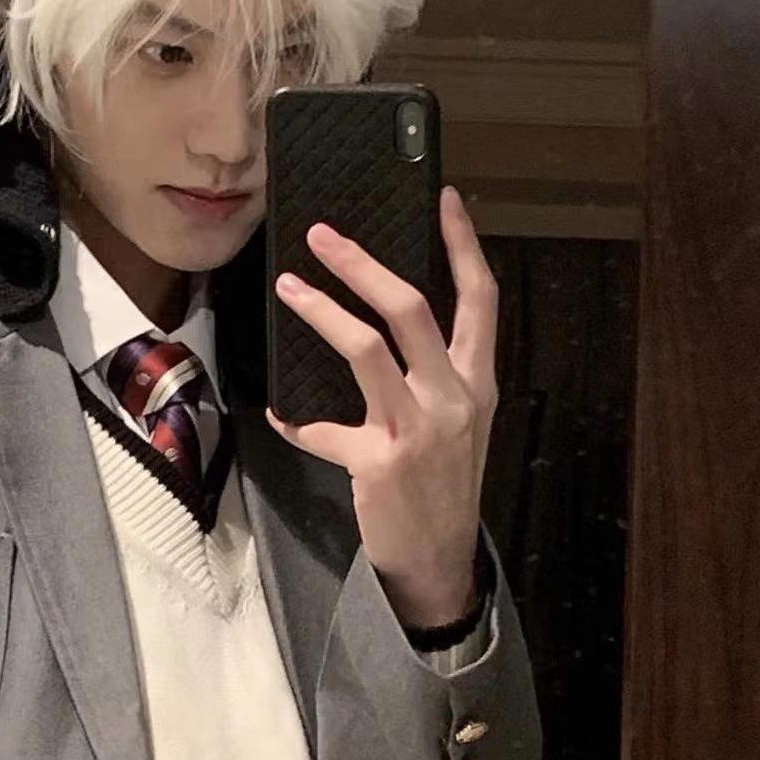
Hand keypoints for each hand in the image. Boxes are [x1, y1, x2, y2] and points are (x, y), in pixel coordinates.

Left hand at [266, 186, 498, 627]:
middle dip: (363, 264)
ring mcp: (418, 428)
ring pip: (365, 348)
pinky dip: (296, 419)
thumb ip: (430, 378)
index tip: (447, 198)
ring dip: (321, 311)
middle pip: (412, 308)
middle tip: (323, 235)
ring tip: (290, 286)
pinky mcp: (379, 461)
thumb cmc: (444, 485)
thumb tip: (377, 333)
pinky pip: (322, 428)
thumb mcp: (457, 425)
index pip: (480, 299)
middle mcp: (454, 397)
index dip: (464, 245)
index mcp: (477, 382)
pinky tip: (279, 414)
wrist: (440, 561)